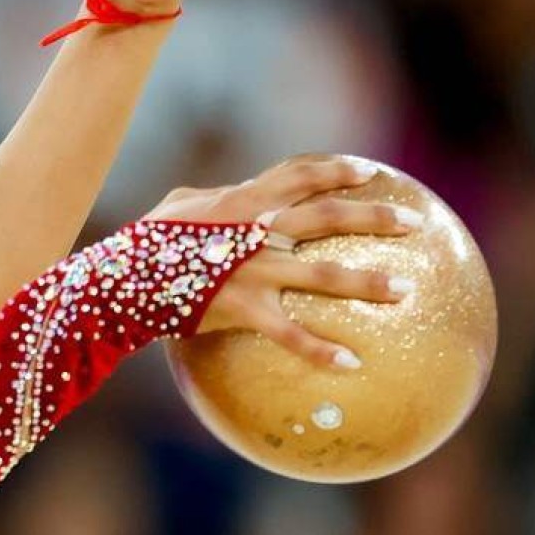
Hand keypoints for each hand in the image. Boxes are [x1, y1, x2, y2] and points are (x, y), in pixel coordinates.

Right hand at [143, 156, 420, 367]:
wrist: (118, 281)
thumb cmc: (144, 245)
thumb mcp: (175, 209)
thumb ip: (209, 198)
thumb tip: (228, 192)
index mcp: (240, 202)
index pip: (297, 175)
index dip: (335, 170)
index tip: (369, 171)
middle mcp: (254, 231)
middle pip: (326, 217)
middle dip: (374, 217)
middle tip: (415, 222)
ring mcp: (251, 270)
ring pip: (322, 275)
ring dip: (367, 282)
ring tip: (406, 289)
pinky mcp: (242, 308)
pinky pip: (289, 333)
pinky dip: (320, 350)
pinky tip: (352, 363)